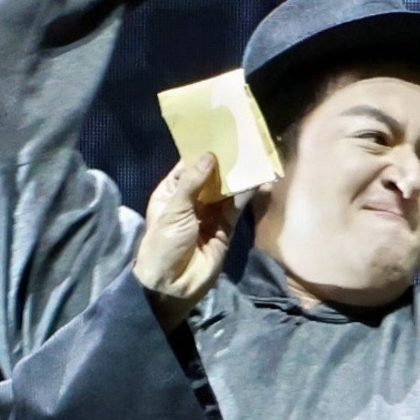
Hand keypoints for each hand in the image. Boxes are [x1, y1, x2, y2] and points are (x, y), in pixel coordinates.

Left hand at [131, 152, 239, 317]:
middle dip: (224, 162)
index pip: (188, 167)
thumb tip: (209, 156)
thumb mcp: (174, 209)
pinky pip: (235, 208)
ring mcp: (209, 215)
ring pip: (225, 191)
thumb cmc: (164, 243)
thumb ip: (193, 183)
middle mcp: (191, 201)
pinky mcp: (224, 229)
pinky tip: (255, 181)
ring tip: (252, 157)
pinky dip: (245, 196)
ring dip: (237, 177)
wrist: (172, 285)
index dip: (201, 152)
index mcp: (171, 193)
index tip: (218, 133)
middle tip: (241, 141)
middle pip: (210, 177)